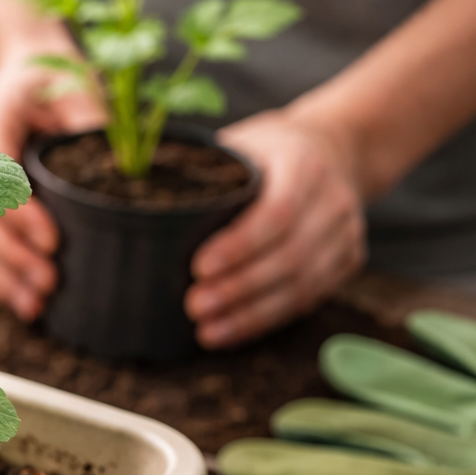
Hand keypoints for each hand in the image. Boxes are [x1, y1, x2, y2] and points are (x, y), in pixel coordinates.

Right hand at [0, 40, 105, 319]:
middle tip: (50, 279)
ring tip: (36, 304)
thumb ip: (91, 126)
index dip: (15, 210)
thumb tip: (125, 176)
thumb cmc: (58, 79)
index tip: (53, 239)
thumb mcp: (80, 88)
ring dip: (0, 274)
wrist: (26, 73)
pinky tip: (21, 301)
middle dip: (10, 252)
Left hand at [187, 109, 367, 348]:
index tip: (198, 266)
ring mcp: (345, 233)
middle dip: (240, 288)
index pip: (278, 210)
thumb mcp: (240, 143)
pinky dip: (266, 319)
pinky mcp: (346, 261)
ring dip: (251, 313)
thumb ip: (203, 168)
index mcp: (304, 164)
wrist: (333, 151)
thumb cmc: (266, 150)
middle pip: (291, 255)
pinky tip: (231, 331)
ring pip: (302, 284)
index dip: (240, 244)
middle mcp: (333, 200)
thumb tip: (129, 193)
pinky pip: (308, 298)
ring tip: (206, 330)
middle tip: (193, 305)